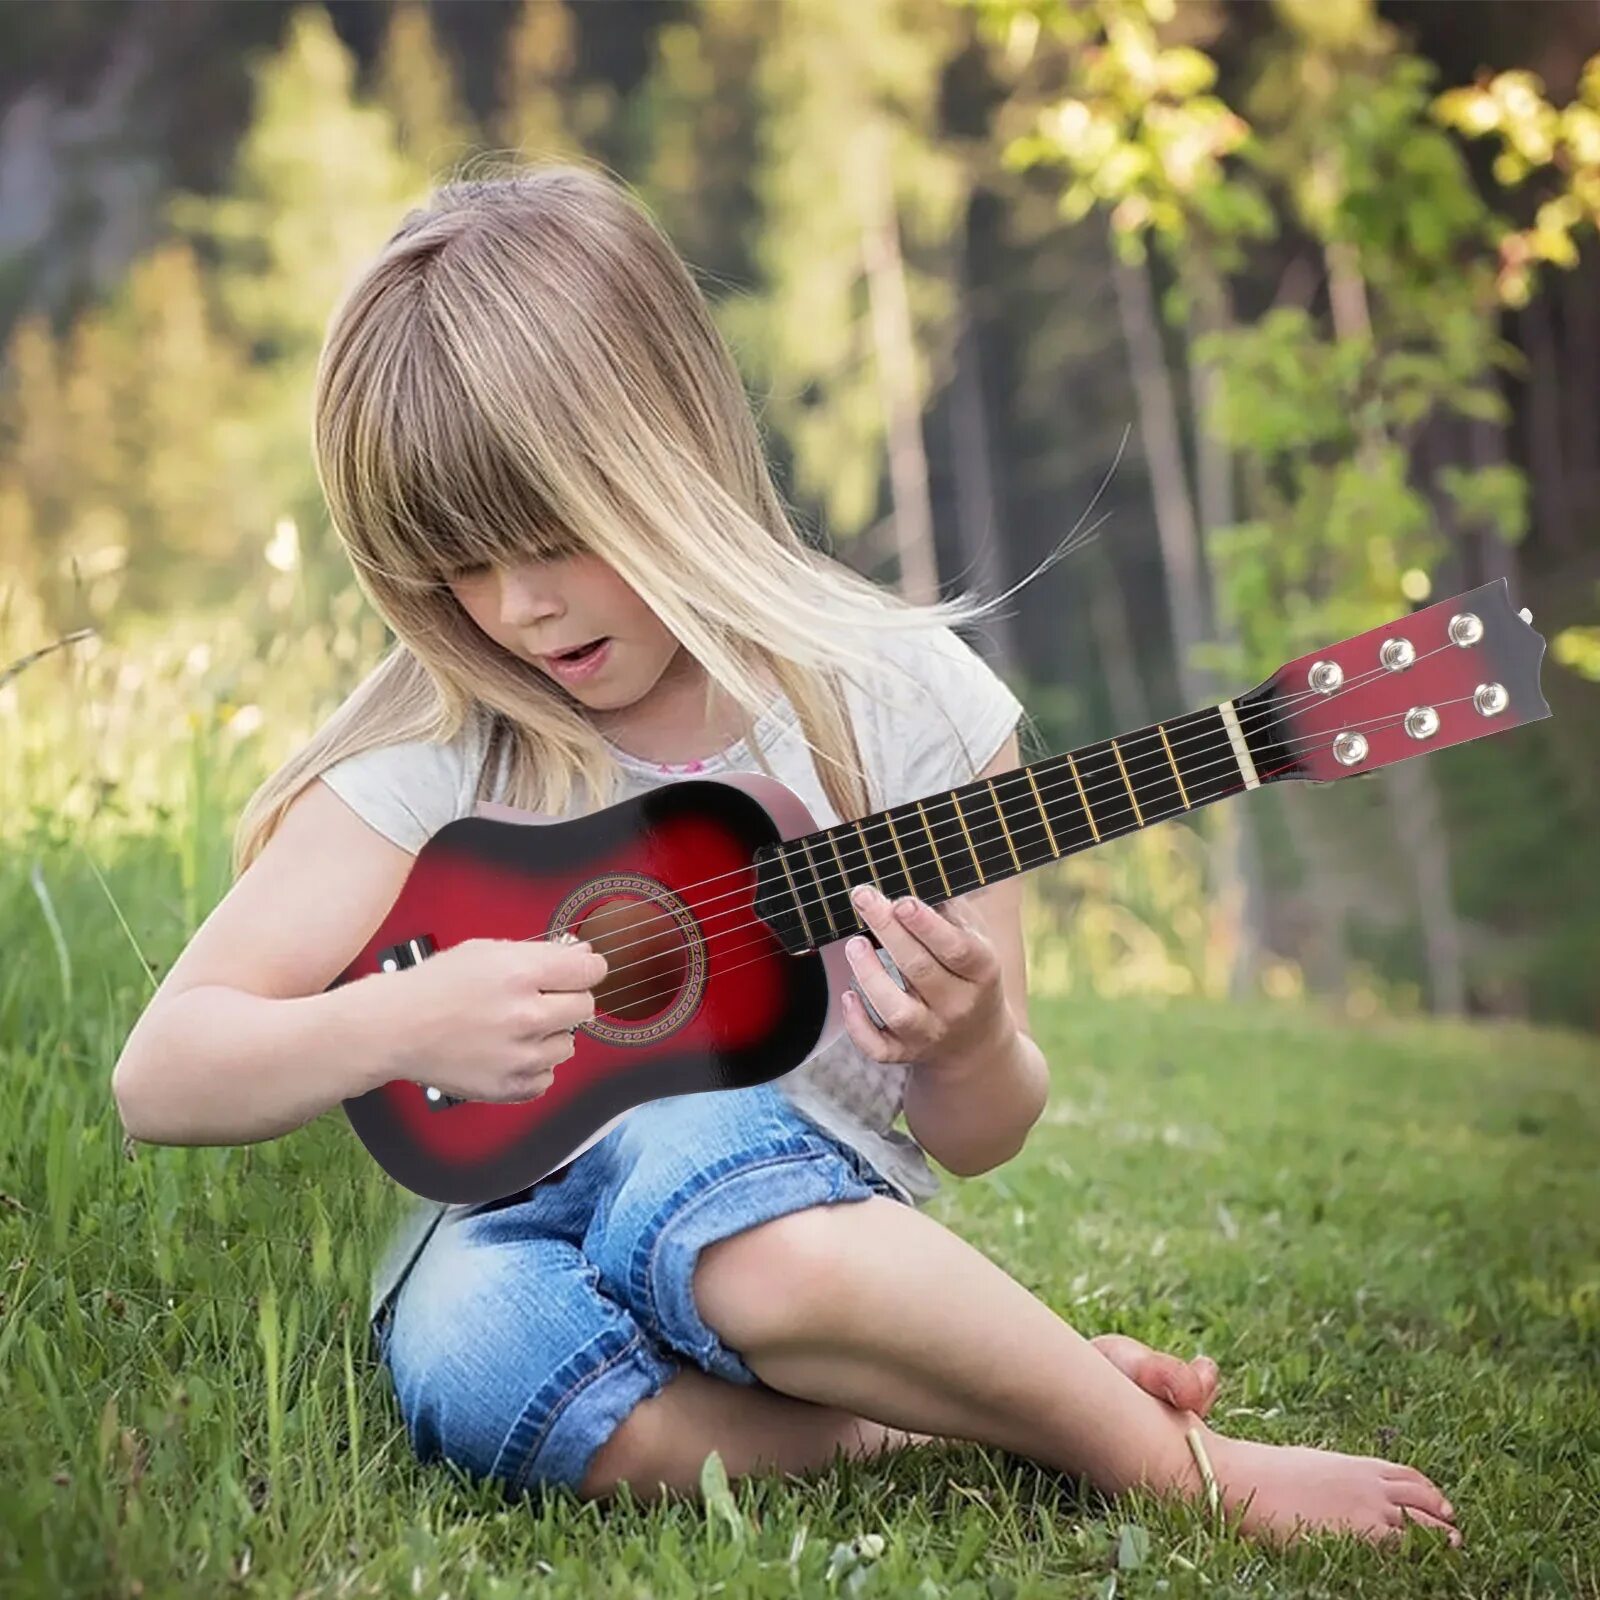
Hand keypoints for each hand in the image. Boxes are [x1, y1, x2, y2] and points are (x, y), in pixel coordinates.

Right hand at [384, 936, 607, 1103]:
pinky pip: (547, 1077)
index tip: (578, 971)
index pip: (590, 971)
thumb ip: (540, 953)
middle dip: (568, 999)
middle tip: (541, 999)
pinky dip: (534, 1066)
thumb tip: (584, 956)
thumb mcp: (487, 951)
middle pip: (585, 1007)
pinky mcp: (509, 1087)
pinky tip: (508, 1051)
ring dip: (551, 1035)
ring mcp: (519, 1056)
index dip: (586, 968)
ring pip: (568, 1045)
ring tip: (516, 1028)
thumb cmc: (437, 985)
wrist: (395, 1028)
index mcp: (521, 974)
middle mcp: (526, 1016)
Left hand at [840, 883, 1011, 1074]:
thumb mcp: (977, 942)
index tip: (901, 900)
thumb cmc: (970, 976)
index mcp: (982, 972)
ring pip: (897, 1011)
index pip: (957, 948)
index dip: (928, 925)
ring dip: (871, 976)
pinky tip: (848, 996)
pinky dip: (858, 1025)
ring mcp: (931, 1034)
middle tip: (864, 898)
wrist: (977, 1045)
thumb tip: (915, 877)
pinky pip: (878, 1048)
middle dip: (888, 930)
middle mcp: (958, 1006)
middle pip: (920, 970)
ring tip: (854, 944)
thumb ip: (952, 913)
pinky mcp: (906, 1055)